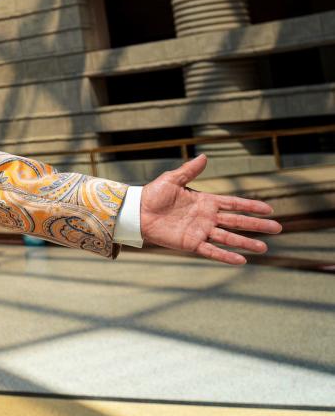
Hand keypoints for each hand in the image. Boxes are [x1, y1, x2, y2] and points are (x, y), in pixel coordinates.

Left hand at [140, 153, 280, 264]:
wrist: (137, 212)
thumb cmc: (153, 194)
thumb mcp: (172, 179)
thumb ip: (190, 170)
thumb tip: (204, 156)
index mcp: (205, 201)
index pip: (234, 204)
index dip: (251, 206)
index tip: (269, 209)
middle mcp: (207, 217)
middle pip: (237, 221)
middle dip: (257, 225)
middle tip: (278, 228)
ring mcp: (200, 231)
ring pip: (229, 238)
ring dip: (246, 243)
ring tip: (264, 248)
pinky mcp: (191, 243)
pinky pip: (212, 251)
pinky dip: (226, 255)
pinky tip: (241, 260)